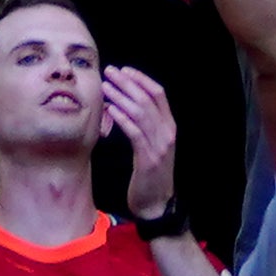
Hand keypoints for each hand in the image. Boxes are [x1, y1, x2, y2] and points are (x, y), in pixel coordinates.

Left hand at [106, 62, 180, 217]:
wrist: (156, 204)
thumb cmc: (150, 174)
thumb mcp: (152, 146)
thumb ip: (144, 126)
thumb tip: (125, 103)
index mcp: (169, 127)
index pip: (158, 94)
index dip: (141, 79)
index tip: (124, 70)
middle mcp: (168, 133)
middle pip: (148, 99)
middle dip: (128, 83)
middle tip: (110, 71)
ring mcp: (160, 146)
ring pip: (141, 113)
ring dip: (122, 97)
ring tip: (106, 87)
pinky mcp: (148, 159)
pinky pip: (135, 133)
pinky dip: (123, 118)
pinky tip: (111, 109)